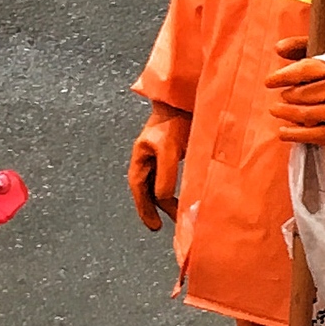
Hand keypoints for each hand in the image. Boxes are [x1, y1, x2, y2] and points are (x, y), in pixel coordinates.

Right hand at [128, 108, 189, 231]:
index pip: (138, 187)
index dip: (143, 208)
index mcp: (140, 156)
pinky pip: (171, 176)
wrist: (186, 99)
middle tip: (163, 226)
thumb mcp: (168, 149)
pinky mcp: (175, 152)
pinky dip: (176, 188)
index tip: (153, 226)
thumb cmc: (175, 120)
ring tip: (178, 214)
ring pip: (159, 184)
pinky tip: (185, 195)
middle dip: (155, 208)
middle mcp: (148, 157)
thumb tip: (161, 197)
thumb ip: (164, 174)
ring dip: (167, 200)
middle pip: (147, 188)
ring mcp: (160, 155)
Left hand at [264, 39, 324, 148]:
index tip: (269, 82)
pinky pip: (313, 136)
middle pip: (301, 94)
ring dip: (286, 113)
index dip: (281, 77)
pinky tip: (283, 131)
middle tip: (283, 95)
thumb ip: (299, 46)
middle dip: (286, 95)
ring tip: (277, 109)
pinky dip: (295, 135)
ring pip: (305, 114)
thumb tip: (278, 48)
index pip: (303, 71)